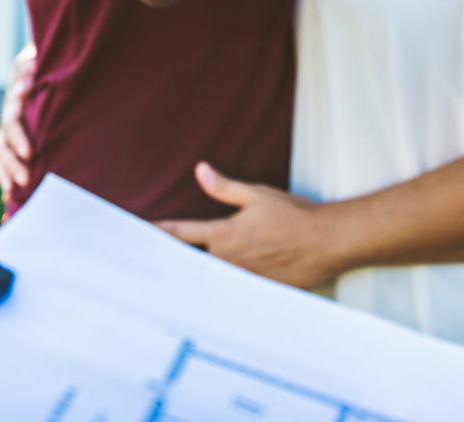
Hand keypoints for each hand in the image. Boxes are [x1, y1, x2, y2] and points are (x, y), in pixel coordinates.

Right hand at [0, 43, 35, 204]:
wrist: (41, 63)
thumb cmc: (42, 61)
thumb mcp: (34, 60)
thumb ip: (28, 72)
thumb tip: (22, 91)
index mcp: (13, 102)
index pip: (11, 124)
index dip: (18, 140)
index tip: (30, 154)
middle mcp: (7, 119)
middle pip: (2, 146)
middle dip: (12, 165)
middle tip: (26, 180)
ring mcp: (8, 131)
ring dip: (5, 175)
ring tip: (13, 194)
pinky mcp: (14, 140)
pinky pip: (3, 162)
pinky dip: (5, 178)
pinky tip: (10, 197)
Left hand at [155, 163, 343, 289]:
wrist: (326, 242)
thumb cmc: (294, 216)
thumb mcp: (258, 194)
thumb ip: (225, 187)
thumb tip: (201, 170)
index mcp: (225, 236)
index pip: (181, 234)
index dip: (156, 234)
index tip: (136, 233)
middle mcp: (228, 262)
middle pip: (188, 265)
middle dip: (169, 262)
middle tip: (145, 264)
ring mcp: (240, 281)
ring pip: (207, 281)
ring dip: (192, 277)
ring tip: (168, 281)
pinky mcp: (254, 293)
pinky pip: (228, 293)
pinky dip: (217, 290)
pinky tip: (208, 293)